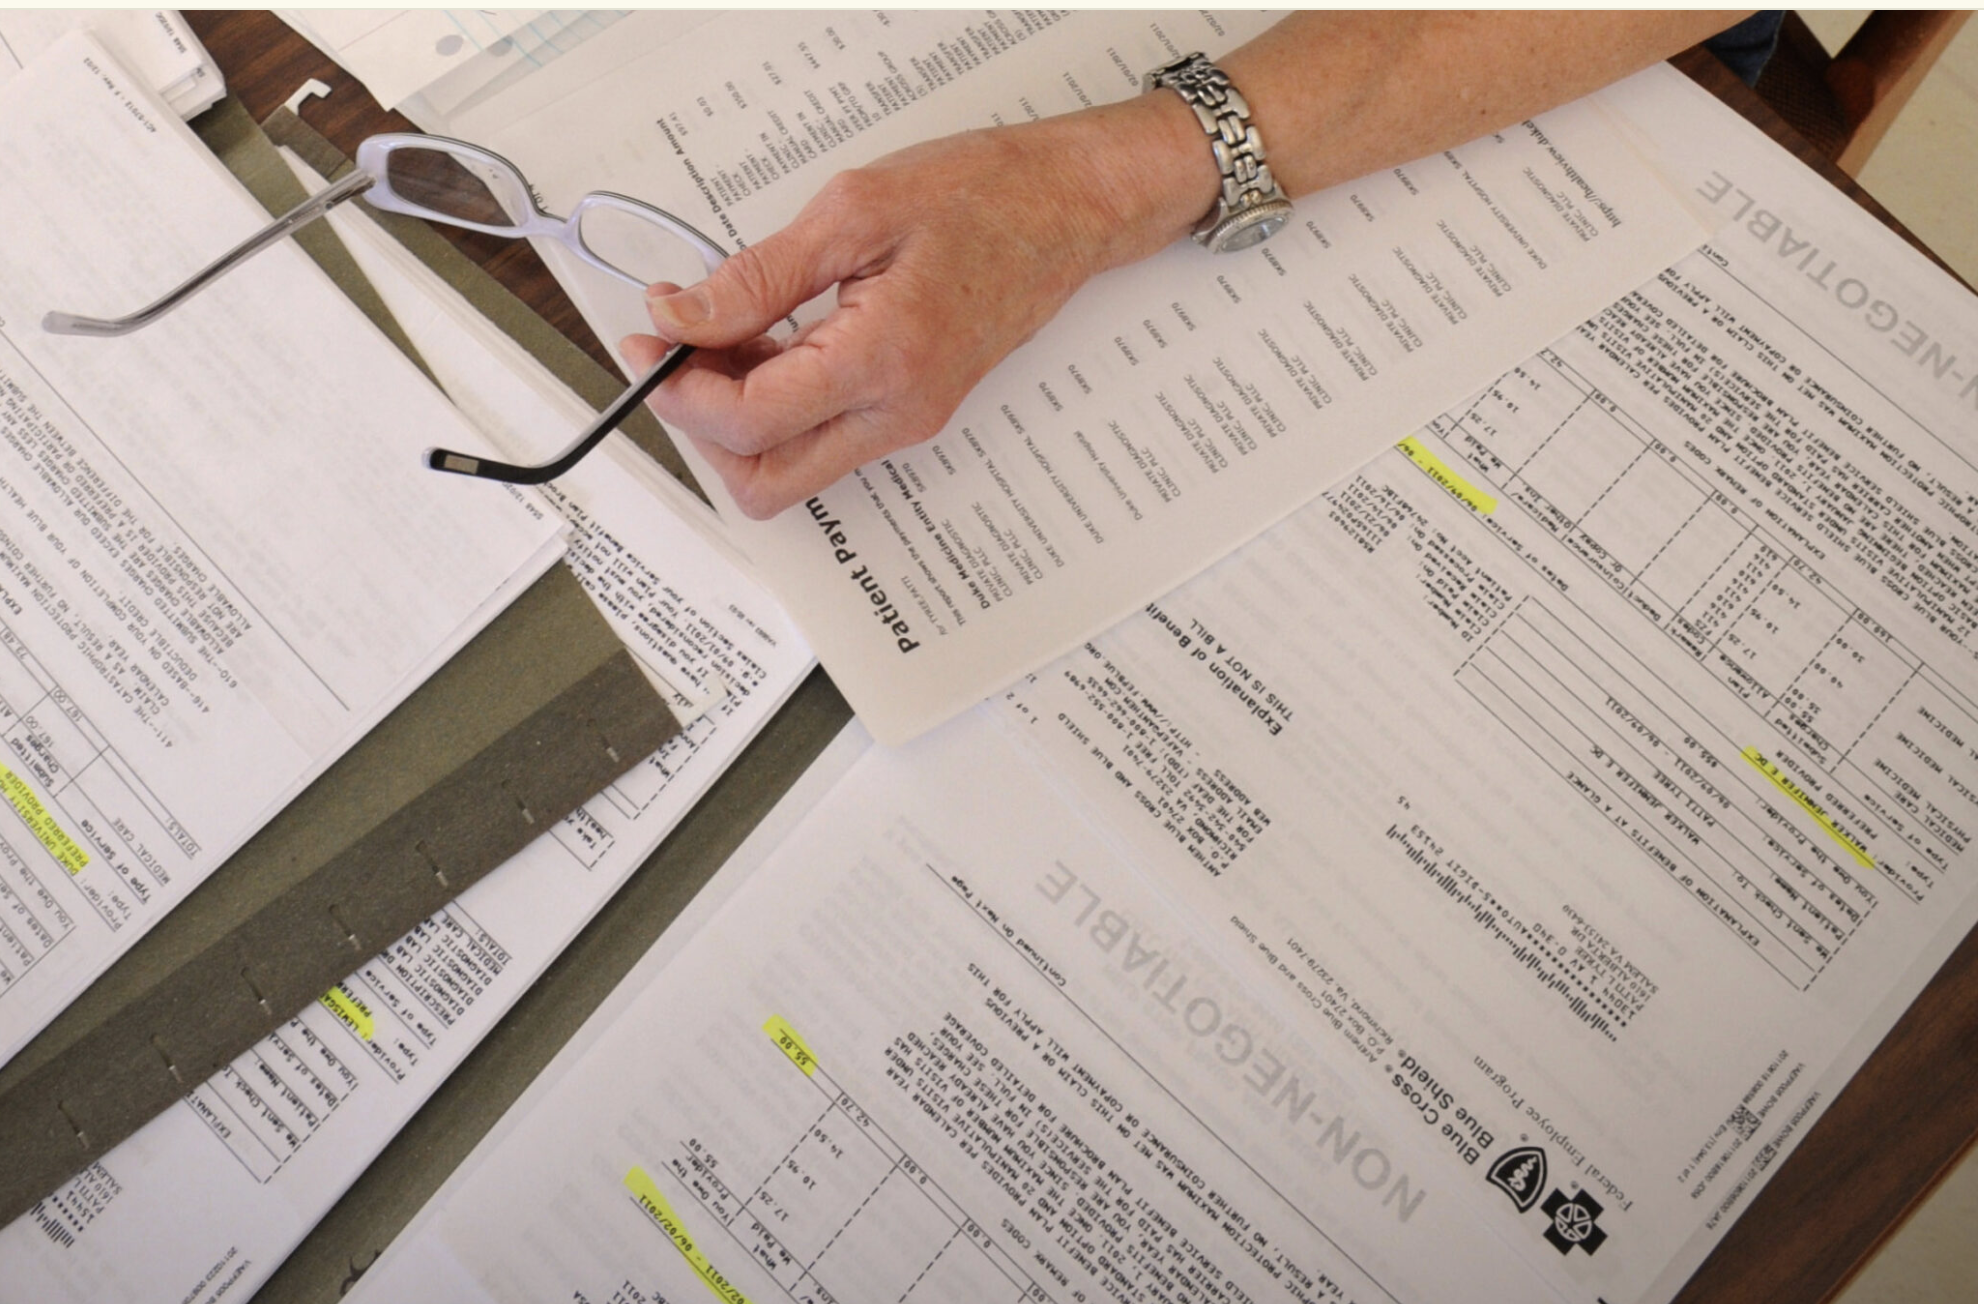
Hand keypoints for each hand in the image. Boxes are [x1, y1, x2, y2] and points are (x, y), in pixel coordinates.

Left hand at [620, 96, 1210, 518]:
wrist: (1067, 210)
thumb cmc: (984, 198)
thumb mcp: (853, 212)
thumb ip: (757, 277)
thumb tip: (682, 317)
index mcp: (884, 360)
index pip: (751, 420)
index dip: (681, 388)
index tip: (651, 339)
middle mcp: (898, 413)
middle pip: (765, 482)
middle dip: (702, 427)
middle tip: (677, 354)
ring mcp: (906, 422)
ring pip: (789, 469)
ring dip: (736, 419)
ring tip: (720, 334)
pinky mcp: (907, 413)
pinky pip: (820, 439)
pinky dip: (774, 404)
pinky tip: (762, 340)